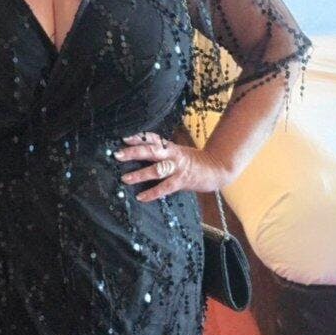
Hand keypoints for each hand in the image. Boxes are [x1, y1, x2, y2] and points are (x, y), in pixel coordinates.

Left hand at [113, 130, 227, 202]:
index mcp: (170, 147)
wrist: (217, 168)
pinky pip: (165, 187)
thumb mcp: (178, 153)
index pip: (152, 138)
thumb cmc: (194, 163)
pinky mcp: (183, 180)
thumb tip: (140, 155)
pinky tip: (141, 197)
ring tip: (125, 178)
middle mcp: (173, 154)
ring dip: (140, 174)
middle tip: (117, 155)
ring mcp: (178, 167)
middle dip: (133, 152)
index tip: (124, 138)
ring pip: (157, 169)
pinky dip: (152, 192)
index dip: (139, 137)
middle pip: (151, 150)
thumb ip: (162, 154)